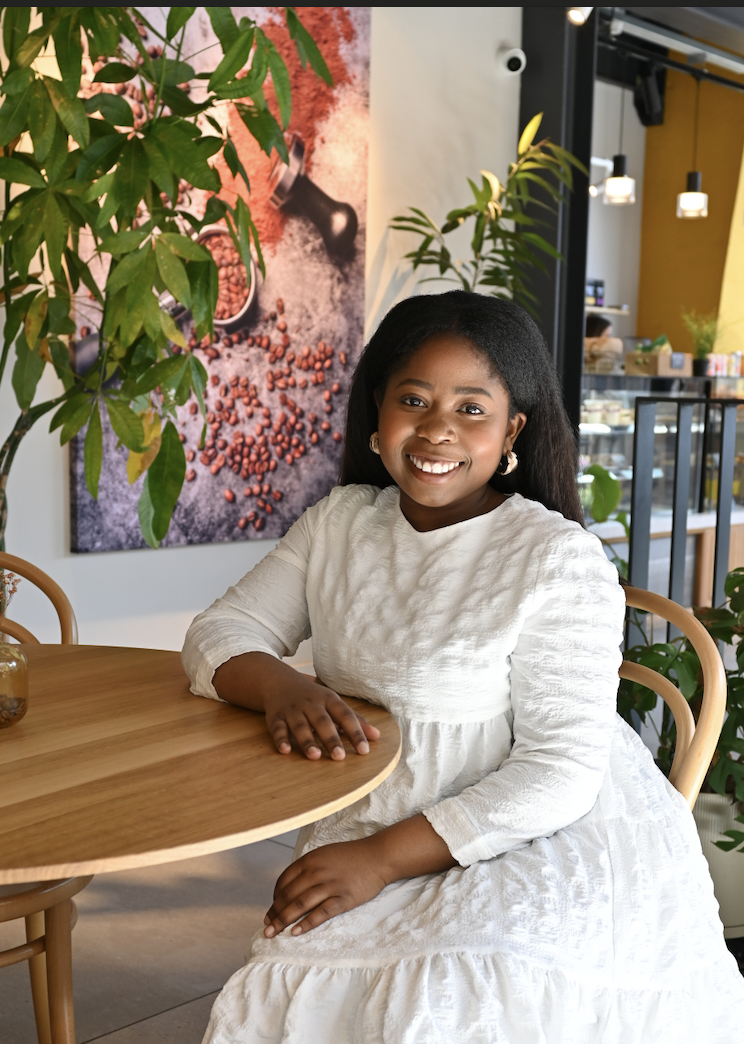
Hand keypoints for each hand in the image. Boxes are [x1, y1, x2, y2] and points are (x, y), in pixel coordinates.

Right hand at [212, 652, 379, 760]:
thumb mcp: (334, 703)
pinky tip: (285, 751)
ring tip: (314, 756)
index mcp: (329, 699)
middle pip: (322, 721)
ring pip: (300, 726)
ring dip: (307, 741)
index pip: (345, 716)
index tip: (364, 750)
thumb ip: (355, 719)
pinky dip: (280, 739)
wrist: (279, 681)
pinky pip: (278, 728)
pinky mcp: (276, 717)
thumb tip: (377, 736)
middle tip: (339, 757)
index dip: (356, 732)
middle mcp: (311, 704)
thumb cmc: (313, 697)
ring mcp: (292, 710)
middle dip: (331, 739)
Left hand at [263, 836, 386, 936]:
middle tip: (266, 927)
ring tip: (273, 933)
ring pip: (300, 905)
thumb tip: (291, 887)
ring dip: (283, 920)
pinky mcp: (344, 898)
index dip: (275, 898)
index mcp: (310, 859)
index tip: (272, 910)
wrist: (378, 856)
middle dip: (274, 913)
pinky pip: (321, 913)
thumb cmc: (351, 856)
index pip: (284, 881)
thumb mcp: (325, 854)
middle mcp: (317, 871)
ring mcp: (330, 885)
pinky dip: (306, 923)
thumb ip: (308, 868)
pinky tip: (295, 932)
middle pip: (288, 895)